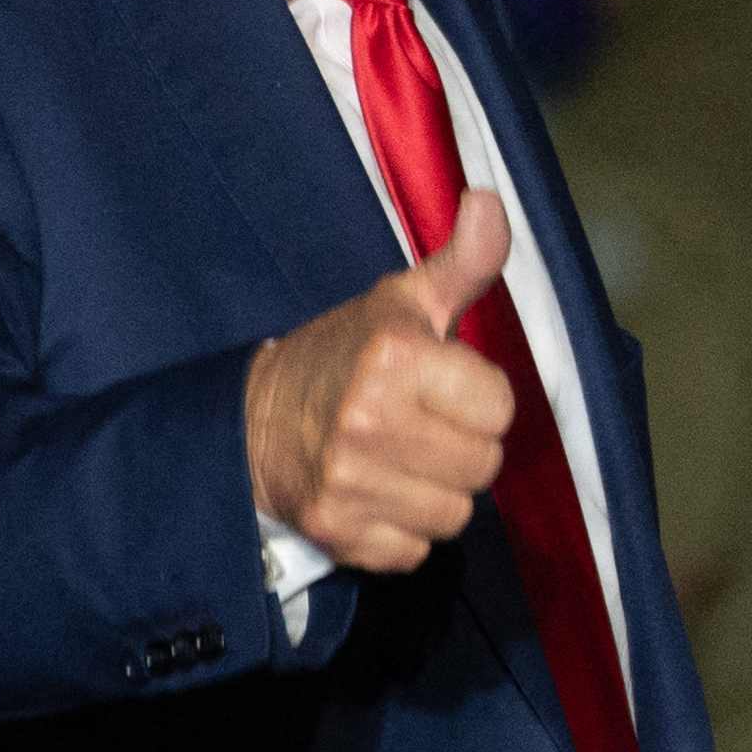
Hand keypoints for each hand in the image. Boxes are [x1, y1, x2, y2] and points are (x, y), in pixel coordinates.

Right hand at [245, 189, 518, 574]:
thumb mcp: (402, 302)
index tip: (442, 387)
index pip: (499, 408)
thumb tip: (492, 201)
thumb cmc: (345, 355)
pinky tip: (379, 495)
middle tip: (422, 427)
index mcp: (393, 357)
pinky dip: (404, 531)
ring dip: (437, 493)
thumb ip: (462, 262)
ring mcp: (348, 482)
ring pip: (454, 515)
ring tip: (401, 461)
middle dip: (463, 448)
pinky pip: (416, 550)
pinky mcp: (337, 532)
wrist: (253, 420)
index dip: (479, 399)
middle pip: (482, 466)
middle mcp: (368, 421)